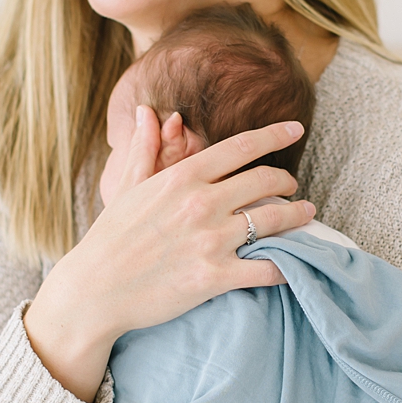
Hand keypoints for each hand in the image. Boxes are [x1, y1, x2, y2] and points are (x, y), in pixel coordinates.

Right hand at [23, 115, 314, 401]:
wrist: (95, 290)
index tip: (296, 127)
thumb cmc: (111, 237)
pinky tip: (294, 261)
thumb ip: (146, 148)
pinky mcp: (215, 277)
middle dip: (287, 181)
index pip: (240, 147)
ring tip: (306, 214)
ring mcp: (210, 241)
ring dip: (297, 216)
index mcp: (182, 178)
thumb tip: (149, 111)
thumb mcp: (128, 187)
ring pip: (273, 220)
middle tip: (293, 186)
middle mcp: (201, 204)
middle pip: (265, 181)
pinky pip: (268, 268)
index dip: (274, 134)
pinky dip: (287, 264)